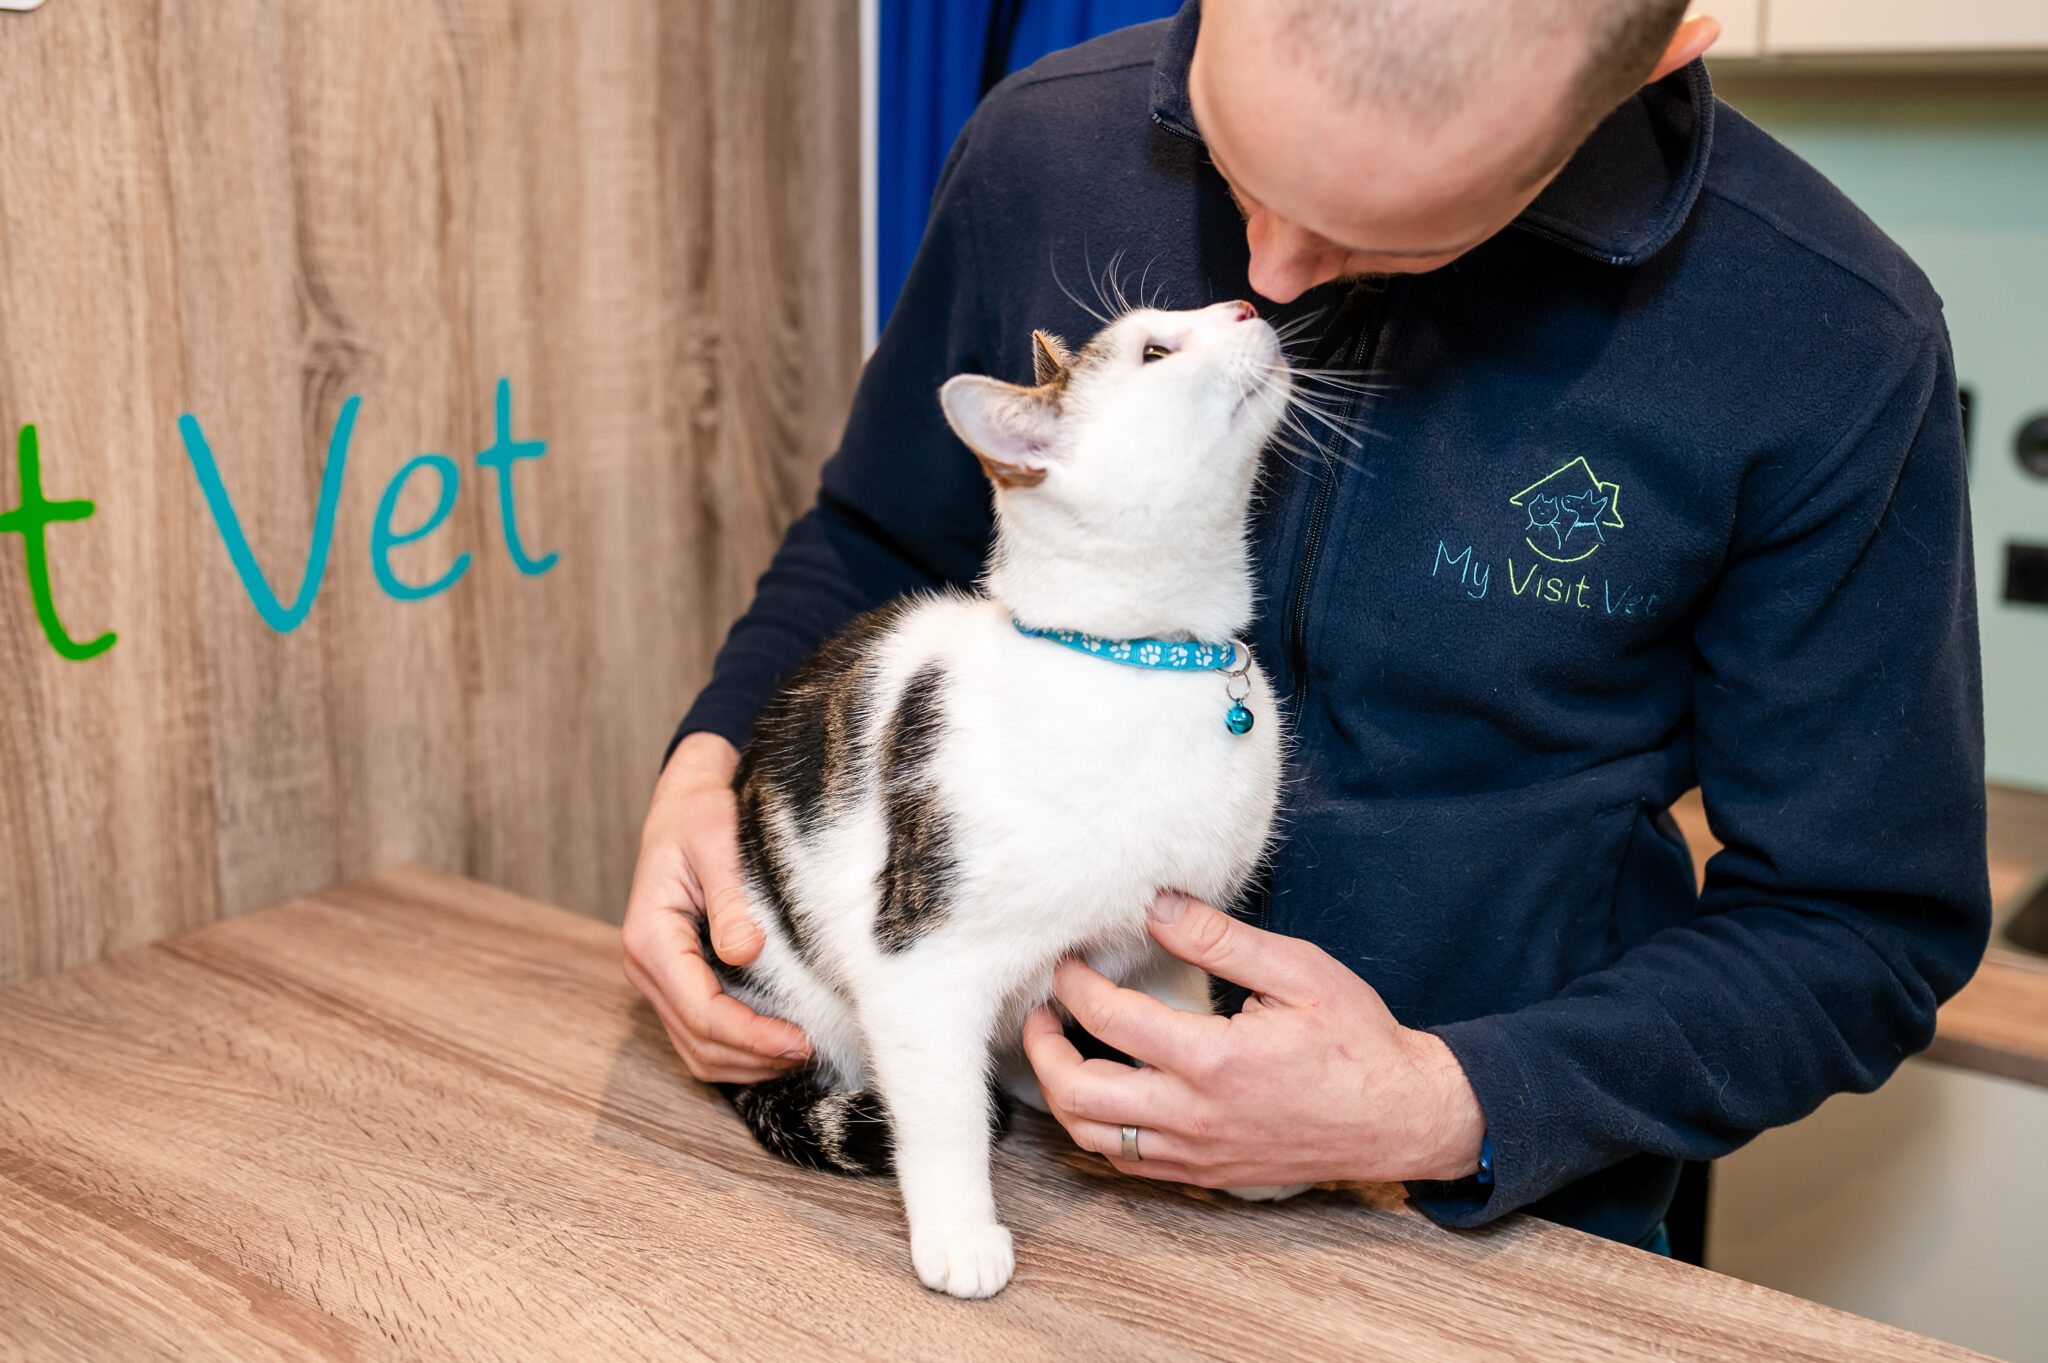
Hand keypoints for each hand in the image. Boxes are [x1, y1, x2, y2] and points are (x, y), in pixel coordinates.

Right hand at [621, 732, 810, 1081]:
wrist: (686, 804)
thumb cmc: (702, 815)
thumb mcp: (717, 841)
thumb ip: (730, 898)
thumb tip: (745, 952)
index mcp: (649, 936)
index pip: (700, 1009)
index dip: (751, 1035)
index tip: (800, 1041)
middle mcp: (646, 967)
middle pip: (698, 1041)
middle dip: (753, 1057)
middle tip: (811, 1052)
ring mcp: (660, 979)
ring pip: (697, 1049)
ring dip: (747, 1063)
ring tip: (799, 1053)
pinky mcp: (678, 981)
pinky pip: (702, 1033)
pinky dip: (739, 1049)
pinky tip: (779, 1041)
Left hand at [1022, 893, 1484, 1187]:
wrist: (1402, 1116)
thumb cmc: (1357, 1040)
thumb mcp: (1297, 971)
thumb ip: (1219, 939)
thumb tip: (1156, 907)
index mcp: (1215, 1061)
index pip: (1110, 1020)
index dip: (1074, 984)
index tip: (1069, 962)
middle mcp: (1195, 1117)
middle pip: (1078, 1095)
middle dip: (1043, 1047)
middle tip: (1040, 1011)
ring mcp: (1197, 1154)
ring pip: (1093, 1138)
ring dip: (1062, 1093)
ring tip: (1058, 1049)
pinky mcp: (1204, 1175)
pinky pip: (1126, 1163)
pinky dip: (1097, 1129)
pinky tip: (1100, 1092)